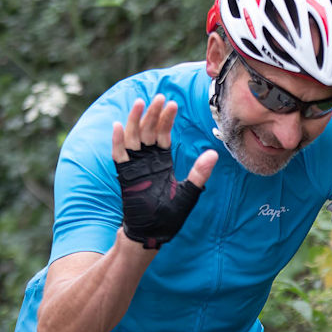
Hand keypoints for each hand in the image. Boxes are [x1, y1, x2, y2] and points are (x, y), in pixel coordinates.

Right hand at [112, 95, 217, 248]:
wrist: (152, 234)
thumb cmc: (170, 216)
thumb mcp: (189, 193)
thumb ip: (199, 173)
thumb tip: (214, 154)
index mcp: (162, 162)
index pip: (164, 134)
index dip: (166, 119)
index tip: (172, 104)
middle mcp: (147, 161)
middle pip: (148, 131)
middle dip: (152, 114)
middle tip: (159, 97)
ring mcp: (135, 167)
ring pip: (133, 138)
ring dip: (135, 120)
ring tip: (140, 103)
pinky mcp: (124, 176)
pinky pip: (118, 156)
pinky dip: (117, 142)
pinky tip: (118, 126)